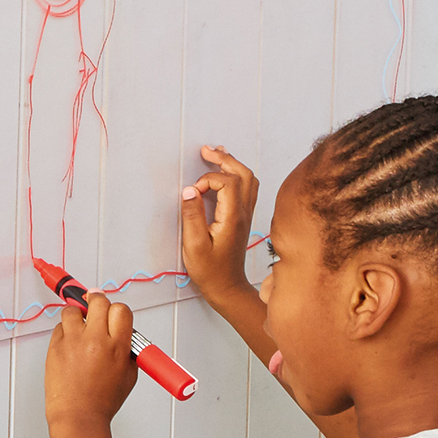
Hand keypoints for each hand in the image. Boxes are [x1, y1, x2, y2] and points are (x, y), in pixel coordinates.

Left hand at [45, 293, 138, 432]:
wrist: (78, 415)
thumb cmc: (102, 401)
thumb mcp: (128, 376)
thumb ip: (127, 351)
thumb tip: (122, 333)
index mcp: (118, 347)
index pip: (121, 310)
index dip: (117, 309)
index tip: (112, 312)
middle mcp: (96, 340)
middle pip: (97, 301)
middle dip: (96, 301)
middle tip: (94, 307)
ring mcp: (73, 342)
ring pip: (73, 310)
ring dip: (77, 315)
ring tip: (80, 328)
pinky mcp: (55, 346)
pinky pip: (60, 326)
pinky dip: (65, 331)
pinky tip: (70, 345)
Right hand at [180, 146, 259, 305]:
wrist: (227, 287)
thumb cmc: (210, 270)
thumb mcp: (194, 245)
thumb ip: (191, 216)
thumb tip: (189, 191)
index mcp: (232, 217)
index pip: (227, 183)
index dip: (206, 180)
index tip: (191, 193)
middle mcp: (244, 212)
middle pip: (243, 174)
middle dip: (224, 159)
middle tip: (205, 151)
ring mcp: (246, 214)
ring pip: (248, 179)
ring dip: (232, 164)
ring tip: (215, 154)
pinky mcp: (243, 217)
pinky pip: (246, 188)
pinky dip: (235, 174)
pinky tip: (224, 172)